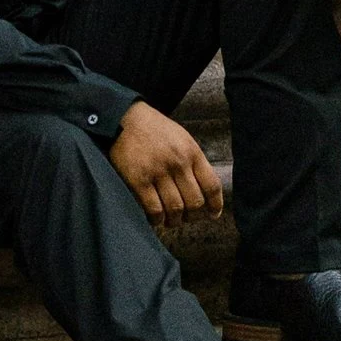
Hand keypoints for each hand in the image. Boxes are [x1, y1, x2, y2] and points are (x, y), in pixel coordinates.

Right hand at [109, 101, 224, 225]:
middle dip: (193, 216)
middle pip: (195, 202)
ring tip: (171, 220)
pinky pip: (154, 210)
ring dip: (174, 221)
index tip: (213, 214)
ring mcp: (158, 172)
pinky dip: (157, 220)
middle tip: (187, 219)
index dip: (215, 205)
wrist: (125, 119)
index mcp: (192, 152)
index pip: (212, 185)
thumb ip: (193, 162)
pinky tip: (156, 218)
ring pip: (175, 209)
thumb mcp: (182, 139)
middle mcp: (178, 162)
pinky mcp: (139, 180)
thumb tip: (204, 192)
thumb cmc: (155, 131)